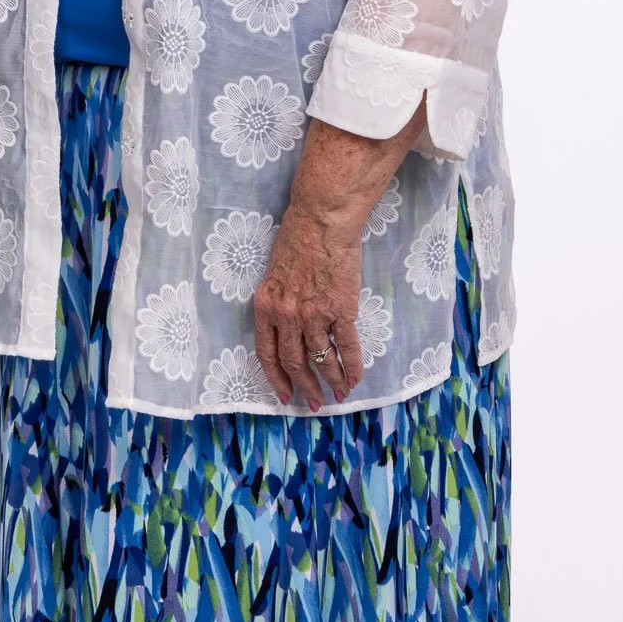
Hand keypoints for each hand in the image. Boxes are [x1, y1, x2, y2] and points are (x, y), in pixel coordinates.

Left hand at [253, 203, 363, 411]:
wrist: (322, 219)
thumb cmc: (298, 237)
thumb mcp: (275, 272)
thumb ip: (279, 300)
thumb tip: (289, 327)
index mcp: (266, 304)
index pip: (267, 352)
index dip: (276, 378)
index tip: (284, 395)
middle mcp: (287, 314)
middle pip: (294, 362)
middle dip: (305, 387)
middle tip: (315, 402)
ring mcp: (314, 314)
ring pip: (322, 359)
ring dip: (332, 381)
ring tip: (339, 394)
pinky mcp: (341, 309)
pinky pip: (347, 346)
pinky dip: (353, 366)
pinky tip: (356, 377)